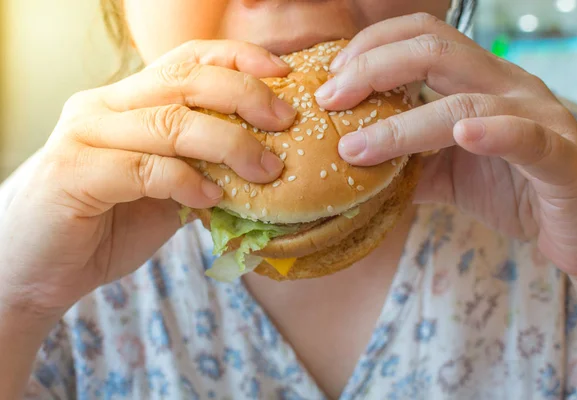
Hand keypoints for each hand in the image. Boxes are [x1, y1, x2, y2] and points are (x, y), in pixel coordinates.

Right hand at [0, 40, 295, 315]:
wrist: (36, 272)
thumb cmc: (105, 227)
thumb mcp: (164, 192)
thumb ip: (201, 171)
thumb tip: (265, 167)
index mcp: (126, 101)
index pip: (187, 60)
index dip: (239, 59)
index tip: (284, 76)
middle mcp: (103, 106)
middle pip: (185, 82)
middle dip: (246, 97)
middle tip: (287, 121)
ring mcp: (85, 135)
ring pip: (170, 122)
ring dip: (229, 145)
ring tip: (267, 169)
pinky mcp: (75, 173)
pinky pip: (145, 168)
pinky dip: (187, 182)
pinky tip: (212, 200)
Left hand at [316, 13, 576, 279]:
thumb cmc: (514, 190)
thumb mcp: (447, 174)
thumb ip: (406, 164)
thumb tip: (350, 168)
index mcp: (478, 83)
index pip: (422, 38)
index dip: (372, 47)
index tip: (331, 80)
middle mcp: (505, 88)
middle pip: (435, 50)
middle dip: (373, 67)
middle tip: (328, 99)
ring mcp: (536, 117)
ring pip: (465, 100)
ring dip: (402, 124)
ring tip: (355, 147)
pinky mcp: (560, 158)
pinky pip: (526, 137)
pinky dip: (493, 133)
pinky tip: (462, 135)